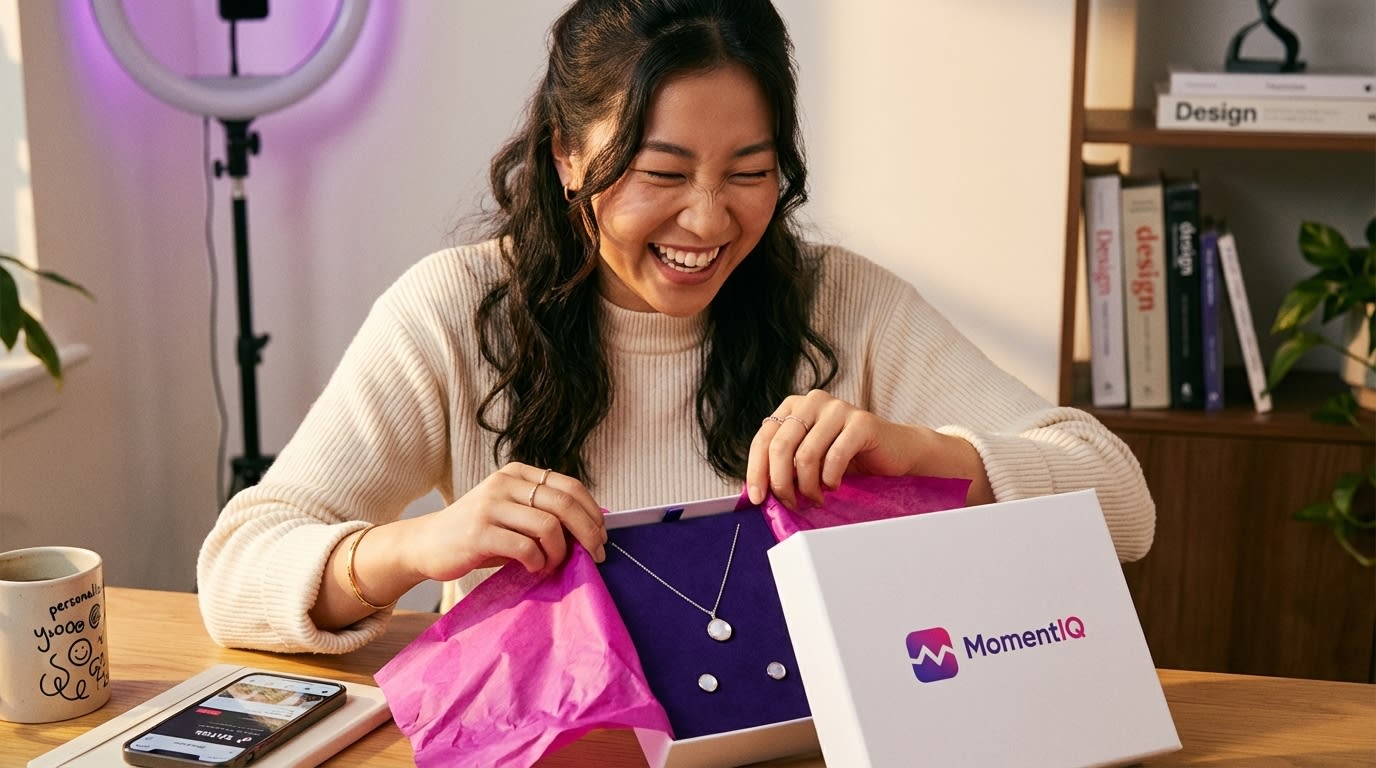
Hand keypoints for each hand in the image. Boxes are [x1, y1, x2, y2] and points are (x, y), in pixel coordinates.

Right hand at [408, 463, 606, 580]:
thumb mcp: (511, 514)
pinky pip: (525, 547)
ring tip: (553, 564)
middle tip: (596, 555)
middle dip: (588, 532)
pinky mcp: (479, 532)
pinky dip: (537, 561)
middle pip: (564, 503)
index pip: (569, 485)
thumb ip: (543, 514)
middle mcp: (504, 483)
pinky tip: (533, 568)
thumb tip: (590, 531)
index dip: (592, 511)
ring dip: (559, 552)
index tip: (601, 535)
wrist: (425, 544)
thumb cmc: (478, 534)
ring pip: (548, 526)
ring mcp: (490, 505)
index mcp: (517, 473)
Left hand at [747, 389, 928, 508]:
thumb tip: (755, 492)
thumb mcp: (809, 459)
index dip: (756, 470)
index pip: (763, 438)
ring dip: (807, 486)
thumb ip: (784, 466)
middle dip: (780, 483)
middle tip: (790, 503)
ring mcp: (837, 408)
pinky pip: (834, 457)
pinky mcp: (861, 421)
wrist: (896, 452)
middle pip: (780, 446)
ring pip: (805, 455)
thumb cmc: (849, 458)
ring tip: (816, 499)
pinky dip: (830, 480)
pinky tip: (834, 487)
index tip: (756, 498)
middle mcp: (812, 401)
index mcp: (793, 406)